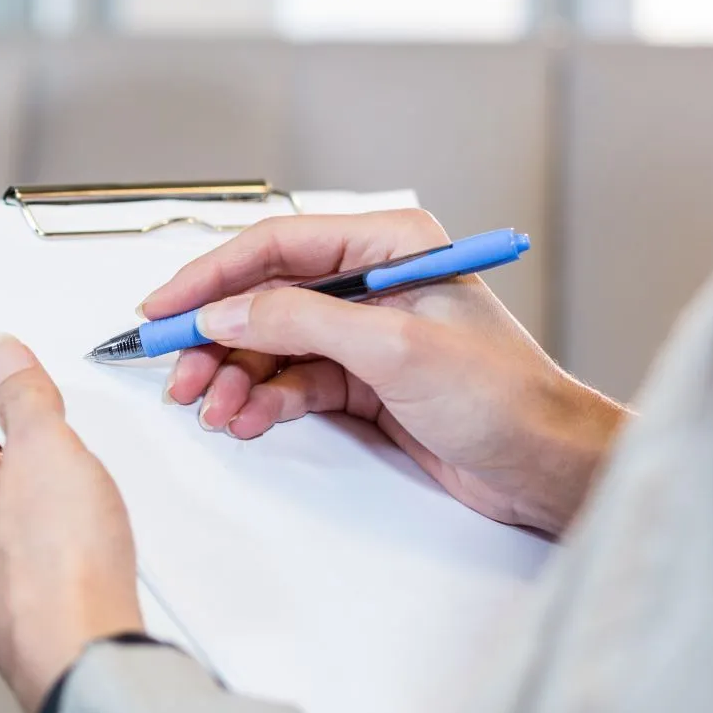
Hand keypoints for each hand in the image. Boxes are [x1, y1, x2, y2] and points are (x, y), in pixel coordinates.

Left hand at [0, 336, 144, 712]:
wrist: (84, 657)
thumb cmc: (58, 567)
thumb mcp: (46, 449)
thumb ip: (24, 397)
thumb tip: (0, 354)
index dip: (15, 396)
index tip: (39, 383)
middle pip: (9, 466)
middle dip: (51, 456)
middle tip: (79, 460)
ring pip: (35, 514)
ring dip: (68, 503)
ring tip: (93, 511)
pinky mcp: (33, 607)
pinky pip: (56, 556)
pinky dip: (80, 546)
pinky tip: (99, 551)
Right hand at [146, 210, 626, 535]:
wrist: (548, 467)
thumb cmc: (507, 398)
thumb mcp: (395, 350)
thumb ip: (302, 323)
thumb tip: (227, 312)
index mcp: (388, 246)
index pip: (275, 245)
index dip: (211, 276)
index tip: (164, 306)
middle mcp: (370, 282)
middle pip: (261, 297)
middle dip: (214, 336)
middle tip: (178, 371)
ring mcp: (362, 334)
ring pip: (268, 344)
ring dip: (233, 376)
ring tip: (215, 408)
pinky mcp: (360, 380)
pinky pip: (288, 381)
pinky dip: (261, 400)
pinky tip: (248, 417)